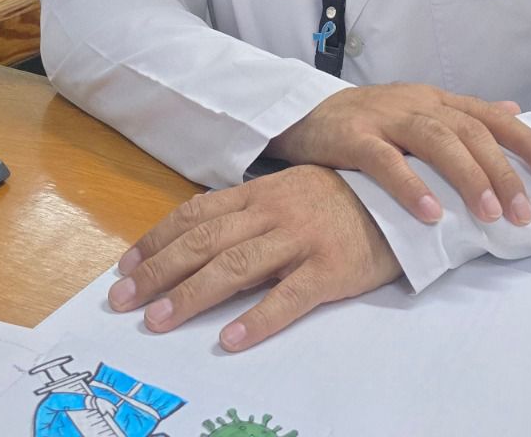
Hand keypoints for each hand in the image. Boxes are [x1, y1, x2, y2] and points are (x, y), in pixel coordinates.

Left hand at [107, 166, 400, 351]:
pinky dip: (256, 319)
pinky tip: (230, 339)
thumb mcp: (291, 192)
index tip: (125, 265)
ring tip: (160, 322)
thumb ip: (250, 210)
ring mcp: (301, 239)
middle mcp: (274, 211)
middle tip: (123, 301)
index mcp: (260, 192)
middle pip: (204, 241)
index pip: (196, 214)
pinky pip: (288, 297)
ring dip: (192, 295)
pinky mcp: (330, 269)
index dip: (157, 239)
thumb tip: (201, 233)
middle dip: (158, 271)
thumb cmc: (344, 198)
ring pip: (235, 266)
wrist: (407, 196)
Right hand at [265, 83, 530, 226]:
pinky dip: (409, 186)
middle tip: (523, 213)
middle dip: (502, 172)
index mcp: (436, 100)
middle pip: (470, 132)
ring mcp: (385, 117)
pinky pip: (385, 161)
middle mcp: (417, 103)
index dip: (524, 140)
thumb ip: (464, 114)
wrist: (302, 113)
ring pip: (436, 140)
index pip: (489, 116)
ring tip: (488, 214)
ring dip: (466, 177)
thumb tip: (514, 109)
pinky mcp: (353, 136)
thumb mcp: (418, 109)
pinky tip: (430, 213)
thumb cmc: (367, 120)